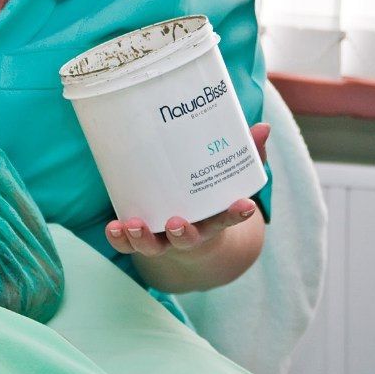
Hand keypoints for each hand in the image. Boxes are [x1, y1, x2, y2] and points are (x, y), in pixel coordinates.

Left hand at [106, 122, 269, 257]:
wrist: (190, 238)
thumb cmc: (208, 199)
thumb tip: (263, 127)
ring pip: (152, 246)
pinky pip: (126, 243)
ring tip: (132, 224)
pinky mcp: (138, 238)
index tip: (245, 205)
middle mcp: (187, 233)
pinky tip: (112, 227)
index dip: (236, 214)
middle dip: (181, 233)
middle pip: (186, 239)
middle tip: (177, 223)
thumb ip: (245, 156)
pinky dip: (119, 238)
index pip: (226, 218)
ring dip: (142, 238)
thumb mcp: (226, 180)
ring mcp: (162, 238)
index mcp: (210, 220)